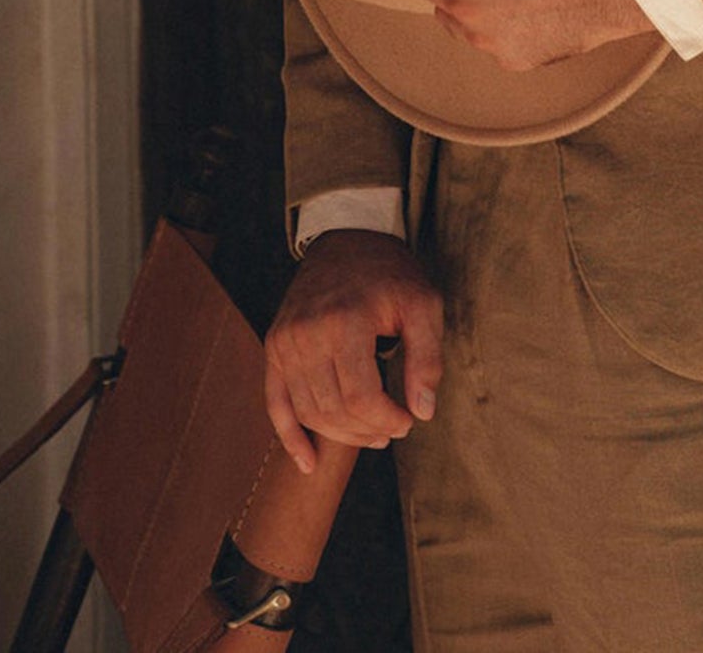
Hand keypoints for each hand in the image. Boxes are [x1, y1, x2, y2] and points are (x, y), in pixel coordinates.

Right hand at [264, 230, 443, 471]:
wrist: (346, 239)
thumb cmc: (389, 274)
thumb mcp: (423, 304)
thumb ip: (427, 357)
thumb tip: (423, 411)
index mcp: (346, 321)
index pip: (362, 397)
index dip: (388, 420)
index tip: (409, 421)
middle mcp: (308, 333)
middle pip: (335, 409)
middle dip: (369, 430)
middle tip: (393, 429)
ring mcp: (285, 341)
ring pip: (309, 411)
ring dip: (340, 434)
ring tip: (370, 433)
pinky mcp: (275, 346)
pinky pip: (275, 403)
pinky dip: (290, 436)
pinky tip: (308, 462)